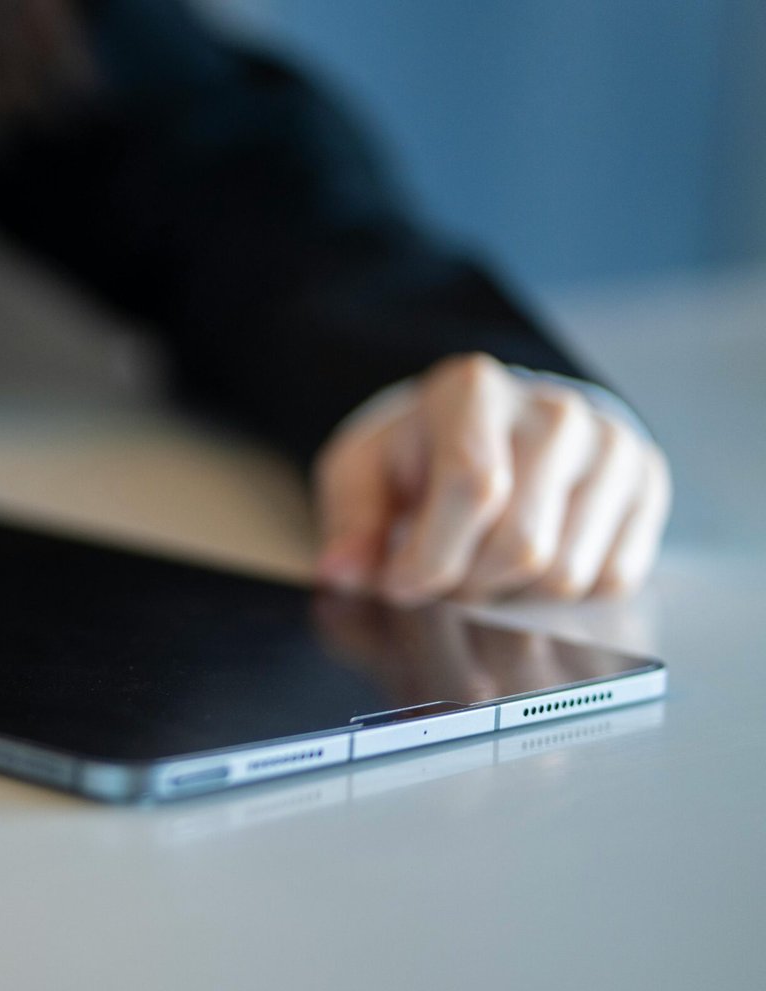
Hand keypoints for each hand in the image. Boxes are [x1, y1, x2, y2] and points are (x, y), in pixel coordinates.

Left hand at [313, 353, 670, 603]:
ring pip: (566, 573)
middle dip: (468, 585)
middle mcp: (555, 411)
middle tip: (442, 579)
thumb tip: (343, 571)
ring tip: (481, 569)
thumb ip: (350, 520)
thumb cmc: (418, 455)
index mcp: (474, 392)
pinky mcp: (646, 484)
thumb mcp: (362, 472)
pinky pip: (610, 580)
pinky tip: (527, 568)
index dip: (431, 557)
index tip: (400, 585)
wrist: (490, 427)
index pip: (473, 486)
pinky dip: (560, 598)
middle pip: (522, 543)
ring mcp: (611, 447)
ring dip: (512, 596)